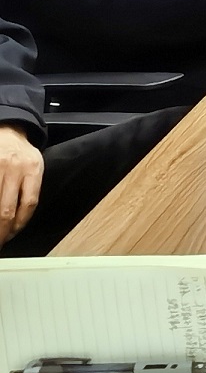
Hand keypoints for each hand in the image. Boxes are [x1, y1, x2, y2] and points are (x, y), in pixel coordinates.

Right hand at [0, 125, 42, 242]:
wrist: (8, 131)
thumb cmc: (22, 153)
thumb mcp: (35, 165)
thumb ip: (31, 187)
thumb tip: (22, 217)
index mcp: (32, 169)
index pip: (29, 203)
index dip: (20, 223)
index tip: (13, 234)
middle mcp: (14, 169)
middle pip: (6, 209)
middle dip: (2, 231)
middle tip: (0, 242)